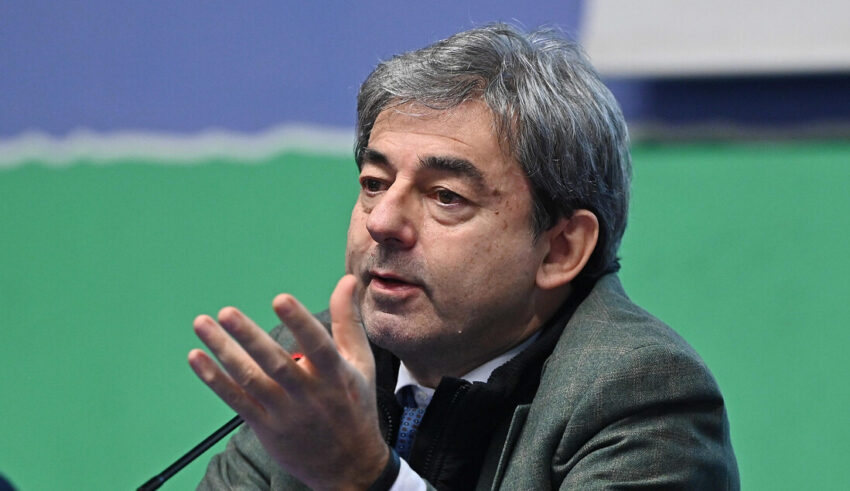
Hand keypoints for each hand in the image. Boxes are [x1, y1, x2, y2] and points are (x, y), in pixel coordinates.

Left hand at [188, 275, 388, 489]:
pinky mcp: (266, 427)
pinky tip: (197, 358)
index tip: (280, 299)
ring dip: (224, 352)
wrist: (349, 466)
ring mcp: (285, 413)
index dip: (299, 323)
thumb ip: (348, 320)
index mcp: (336, 375)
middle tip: (226, 312)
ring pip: (250, 380)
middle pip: (275, 364)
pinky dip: (215, 380)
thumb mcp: (360, 362)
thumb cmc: (355, 405)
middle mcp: (309, 394)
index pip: (318, 345)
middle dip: (249, 337)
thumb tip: (347, 280)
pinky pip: (237, 401)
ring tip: (203, 324)